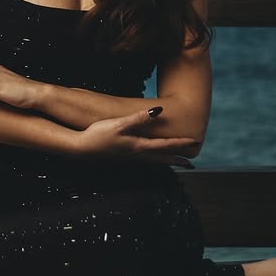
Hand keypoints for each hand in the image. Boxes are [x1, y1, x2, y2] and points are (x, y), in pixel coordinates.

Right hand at [75, 109, 201, 164]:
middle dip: (177, 160)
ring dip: (166, 162)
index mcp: (139, 146)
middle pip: (162, 158)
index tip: (196, 142)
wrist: (80, 149)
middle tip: (191, 164)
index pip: (165, 145)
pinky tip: (149, 159)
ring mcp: (128, 158)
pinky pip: (144, 161)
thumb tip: (159, 111)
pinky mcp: (121, 158)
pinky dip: (153, 161)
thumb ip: (139, 118)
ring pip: (153, 161)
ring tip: (175, 164)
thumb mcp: (119, 124)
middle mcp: (136, 155)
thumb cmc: (98, 135)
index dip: (181, 143)